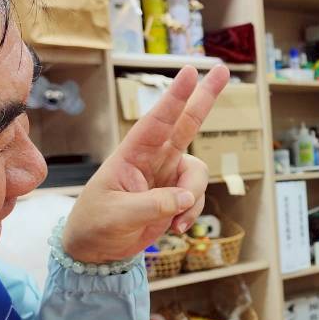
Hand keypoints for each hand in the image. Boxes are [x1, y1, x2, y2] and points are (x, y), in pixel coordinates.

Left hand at [63, 66, 228, 262]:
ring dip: (194, 197)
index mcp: (132, 154)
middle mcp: (153, 159)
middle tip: (222, 69)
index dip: (175, 98)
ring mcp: (167, 176)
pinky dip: (192, 214)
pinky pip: (196, 198)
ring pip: (198, 174)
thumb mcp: (117, 216)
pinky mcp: (176, 195)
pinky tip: (175, 228)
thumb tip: (186, 198)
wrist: (96, 249)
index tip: (189, 72)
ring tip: (176, 222)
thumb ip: (153, 205)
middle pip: (186, 124)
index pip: (157, 122)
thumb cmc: (95, 224)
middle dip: (205, 98)